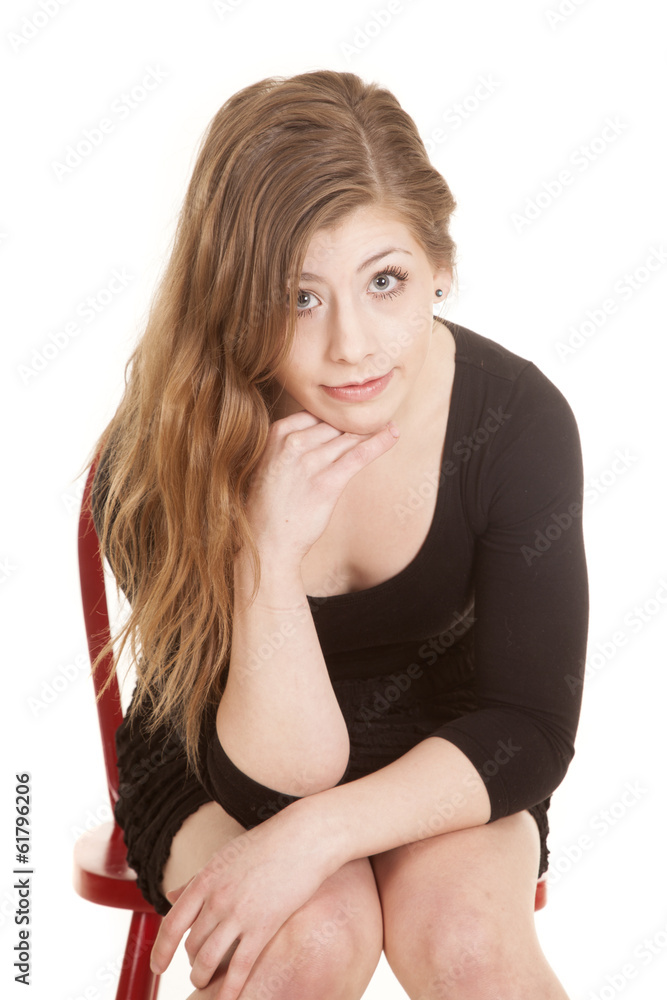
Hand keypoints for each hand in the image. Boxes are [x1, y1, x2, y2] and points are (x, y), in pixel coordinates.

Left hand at [150, 802, 334, 998]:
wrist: (304, 837)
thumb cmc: (267, 843)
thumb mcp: (225, 856)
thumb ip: (197, 879)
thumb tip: (171, 895)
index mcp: (206, 879)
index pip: (172, 923)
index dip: (161, 950)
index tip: (157, 966)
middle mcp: (217, 898)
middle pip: (192, 944)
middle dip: (192, 962)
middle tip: (198, 969)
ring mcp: (239, 913)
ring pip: (209, 959)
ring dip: (203, 977)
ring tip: (206, 982)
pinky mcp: (264, 926)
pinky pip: (240, 967)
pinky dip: (230, 988)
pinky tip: (229, 997)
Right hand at [245, 409, 399, 561]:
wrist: (266, 540)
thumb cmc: (270, 504)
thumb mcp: (272, 463)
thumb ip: (292, 444)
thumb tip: (325, 432)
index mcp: (278, 434)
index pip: (317, 413)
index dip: (337, 417)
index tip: (352, 418)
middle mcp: (292, 443)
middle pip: (335, 424)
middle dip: (355, 425)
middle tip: (376, 421)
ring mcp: (310, 463)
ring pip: (349, 437)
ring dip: (372, 430)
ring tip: (390, 426)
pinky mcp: (328, 483)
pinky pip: (360, 455)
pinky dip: (380, 442)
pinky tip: (393, 434)